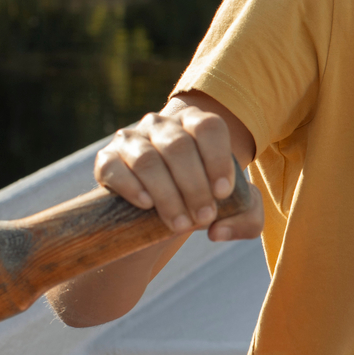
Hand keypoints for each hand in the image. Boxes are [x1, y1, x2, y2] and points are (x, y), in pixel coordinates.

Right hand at [93, 105, 262, 242]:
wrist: (155, 215)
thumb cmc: (201, 201)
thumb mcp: (233, 210)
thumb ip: (247, 218)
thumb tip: (218, 231)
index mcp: (195, 124)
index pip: (209, 127)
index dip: (217, 159)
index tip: (223, 194)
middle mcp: (161, 125)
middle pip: (179, 147)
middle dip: (195, 186)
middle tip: (204, 217)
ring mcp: (131, 140)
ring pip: (148, 160)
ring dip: (168, 195)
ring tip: (180, 225)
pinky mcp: (106, 160)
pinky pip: (114, 169)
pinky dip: (132, 188)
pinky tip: (147, 206)